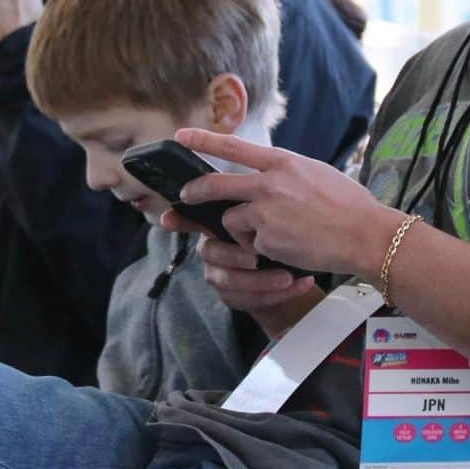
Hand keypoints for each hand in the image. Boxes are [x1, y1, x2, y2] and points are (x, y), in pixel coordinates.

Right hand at [160, 210, 321, 338]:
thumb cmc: (288, 232)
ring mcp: (224, 275)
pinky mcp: (239, 298)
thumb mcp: (277, 208)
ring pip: (229, 283)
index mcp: (220, 225)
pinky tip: (299, 284)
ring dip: (261, 281)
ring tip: (287, 276)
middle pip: (210, 253)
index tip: (169, 220)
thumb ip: (257, 194)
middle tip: (255, 258)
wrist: (301, 267)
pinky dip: (279, 294)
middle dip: (233, 256)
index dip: (179, 220)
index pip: (193, 220)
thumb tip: (250, 168)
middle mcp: (215, 250)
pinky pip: (251, 300)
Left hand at [174, 129, 393, 276]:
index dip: (203, 140)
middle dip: (196, 191)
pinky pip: (252, 245)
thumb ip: (285, 172)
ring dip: (243, 230)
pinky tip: (289, 247)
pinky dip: (264, 249)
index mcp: (283, 162)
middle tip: (186, 195)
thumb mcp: (314, 172)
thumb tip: (266, 174)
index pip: (234, 146)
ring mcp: (266, 212)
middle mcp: (269, 183)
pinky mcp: (267, 240)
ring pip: (233, 221)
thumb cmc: (348, 204)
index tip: (181, 136)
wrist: (365, 234)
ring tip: (275, 233)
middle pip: (217, 185)